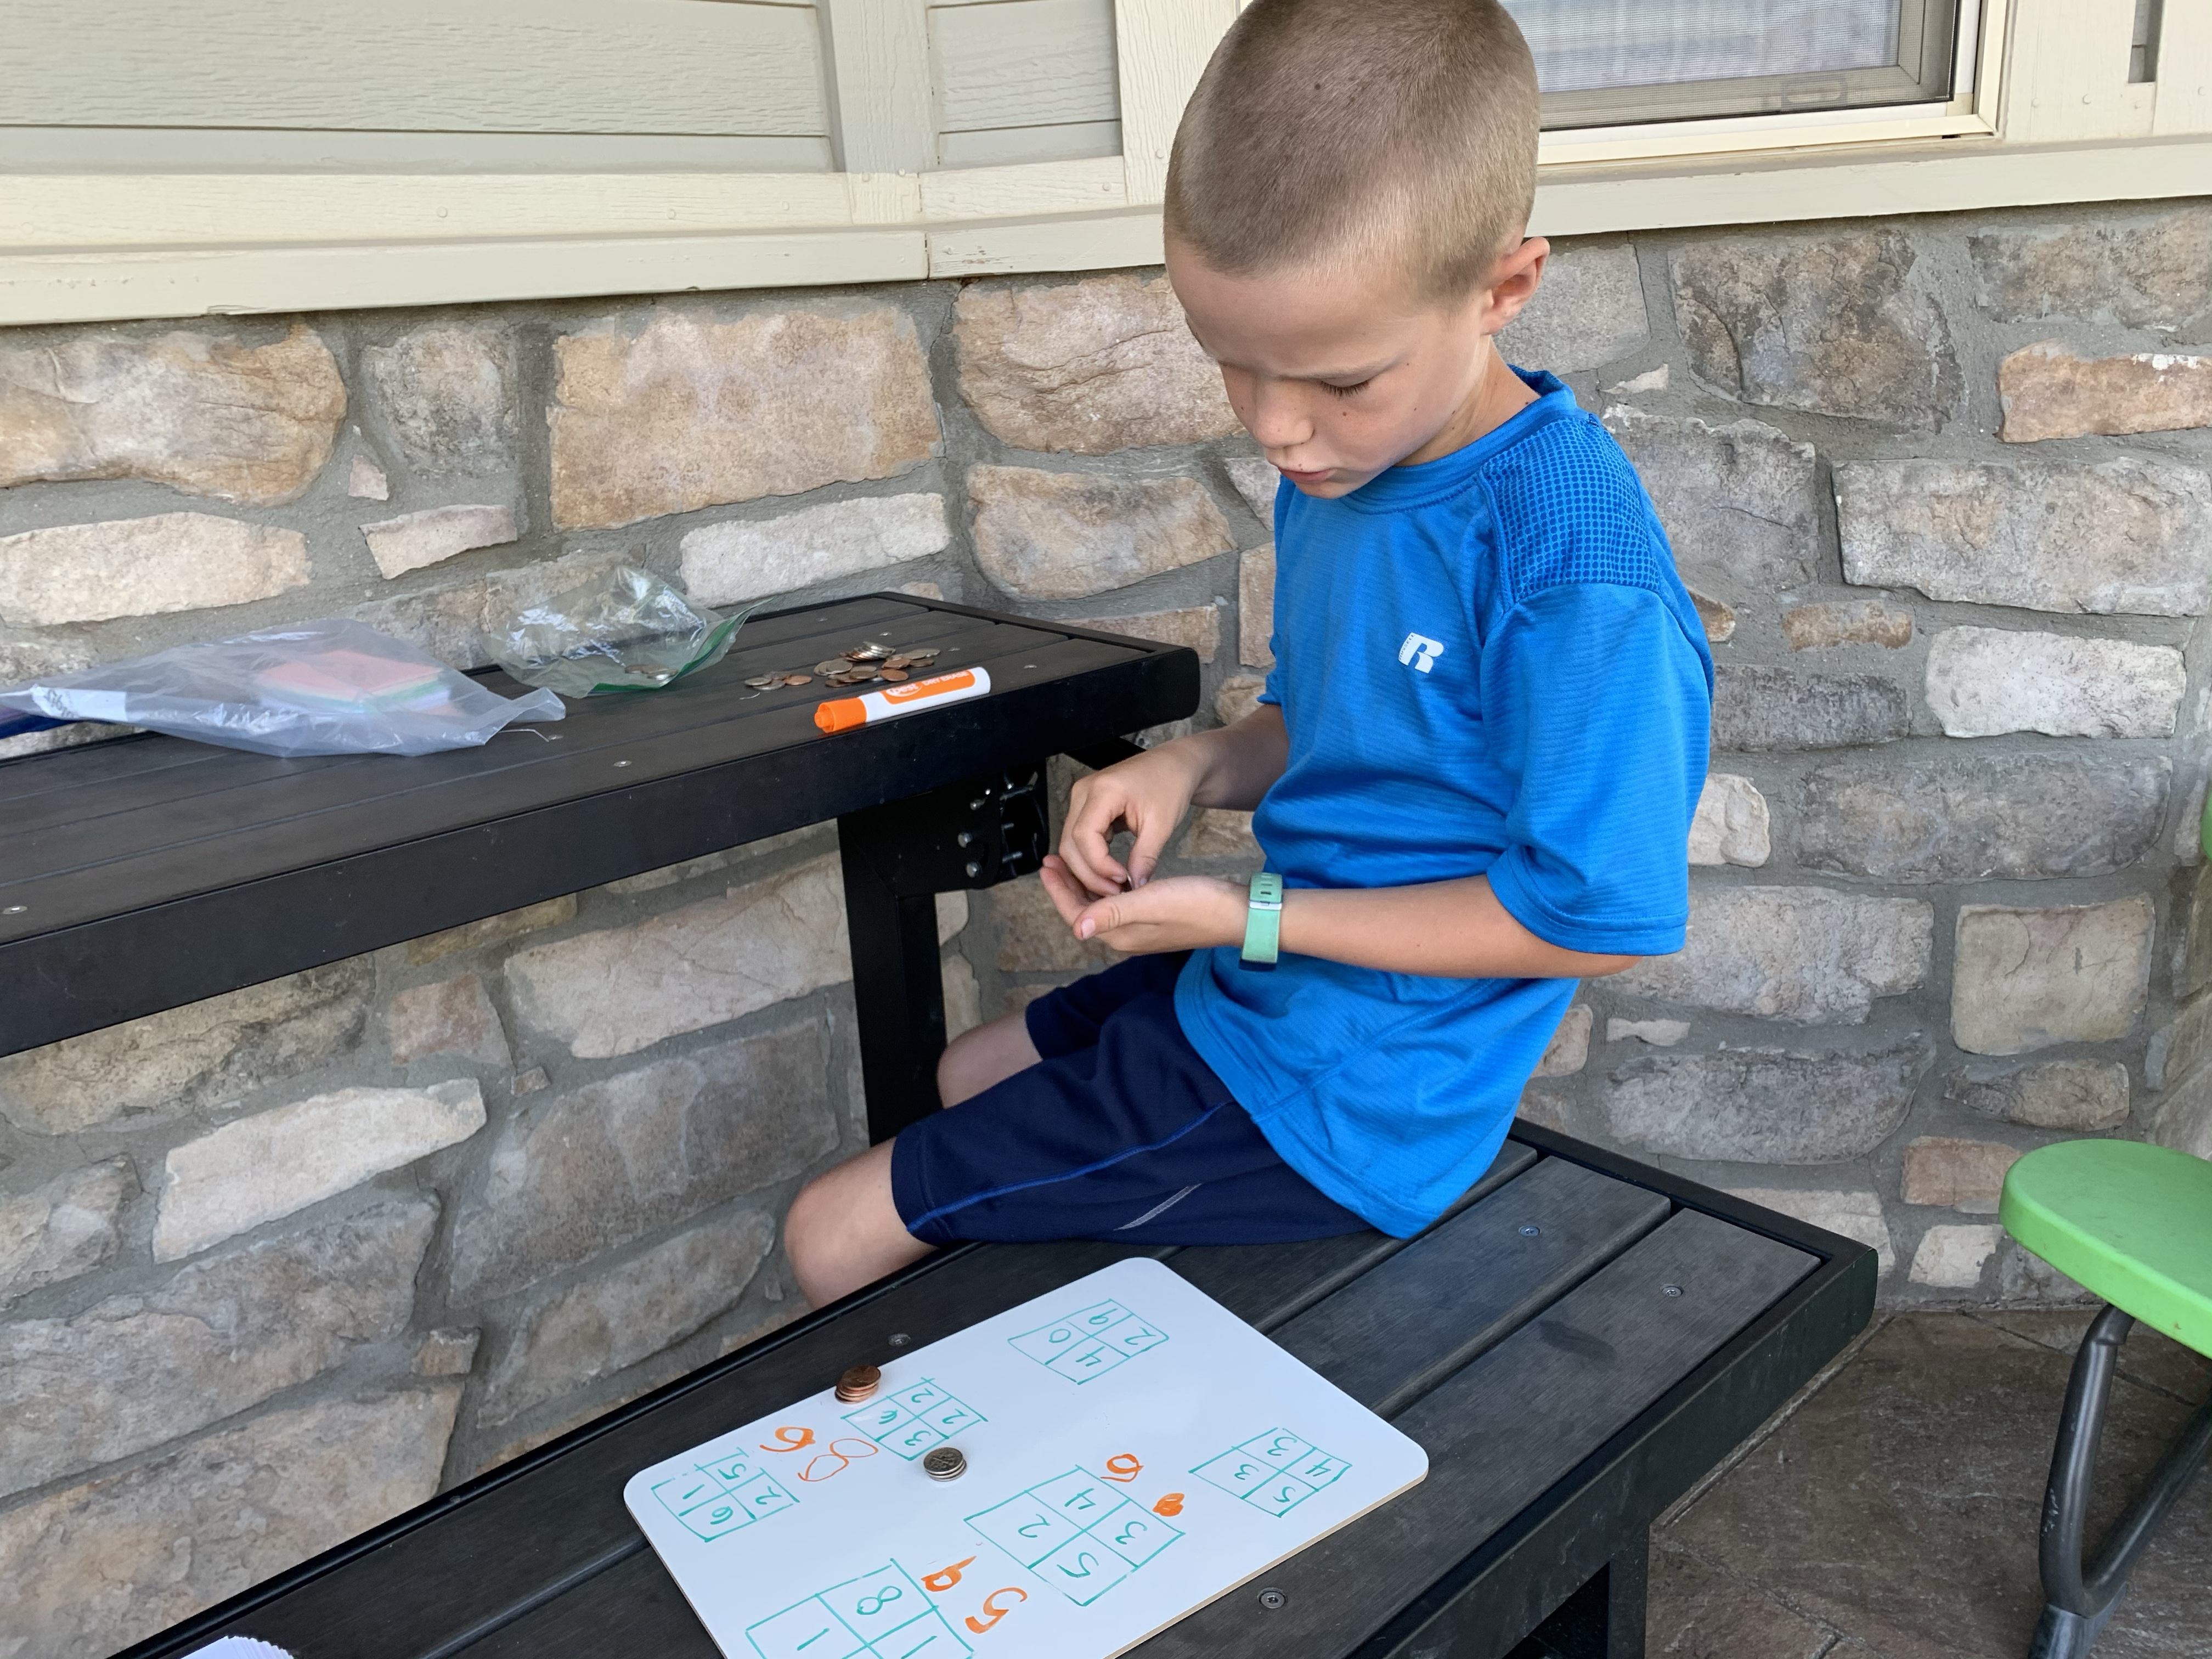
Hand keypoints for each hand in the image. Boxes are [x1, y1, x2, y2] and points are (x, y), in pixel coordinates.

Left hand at [1040, 856, 1247, 955]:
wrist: (1236, 911)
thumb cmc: (1197, 905)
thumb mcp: (1151, 903)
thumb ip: (1113, 913)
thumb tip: (1077, 928)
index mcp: (1121, 934)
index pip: (1076, 913)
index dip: (1058, 889)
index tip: (1046, 864)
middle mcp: (1126, 935)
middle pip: (1085, 910)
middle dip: (1066, 885)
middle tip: (1051, 859)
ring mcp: (1140, 929)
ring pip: (1100, 906)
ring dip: (1084, 884)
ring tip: (1071, 861)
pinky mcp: (1154, 919)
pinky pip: (1118, 903)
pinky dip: (1106, 887)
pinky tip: (1108, 872)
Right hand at [1056, 746, 1206, 897]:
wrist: (1173, 765)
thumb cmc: (1170, 784)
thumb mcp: (1162, 824)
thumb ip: (1145, 857)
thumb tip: (1134, 886)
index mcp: (1102, 790)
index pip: (1084, 836)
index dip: (1099, 865)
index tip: (1121, 880)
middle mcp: (1083, 792)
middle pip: (1069, 843)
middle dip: (1089, 873)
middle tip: (1115, 891)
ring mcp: (1081, 798)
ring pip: (1070, 844)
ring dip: (1088, 869)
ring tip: (1114, 885)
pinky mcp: (1086, 807)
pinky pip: (1079, 839)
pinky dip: (1091, 858)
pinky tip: (1110, 872)